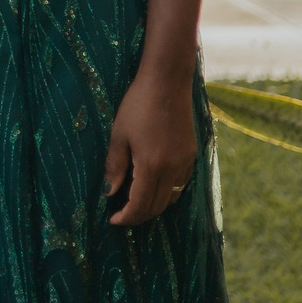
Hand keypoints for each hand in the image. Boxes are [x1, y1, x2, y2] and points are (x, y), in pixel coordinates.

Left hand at [104, 68, 197, 226]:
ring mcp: (185, 163)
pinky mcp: (192, 155)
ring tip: (133, 200)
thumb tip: (109, 192)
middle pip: (157, 207)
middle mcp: (172, 170)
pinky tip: (152, 183)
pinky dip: (166, 192)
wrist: (167, 82)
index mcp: (152, 166)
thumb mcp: (119, 135)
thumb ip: (115, 167)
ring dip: (153, 205)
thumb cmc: (138, 105)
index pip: (140, 205)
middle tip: (121, 214)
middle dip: (138, 216)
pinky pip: (180, 184)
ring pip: (171, 198)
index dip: (126, 217)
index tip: (113, 220)